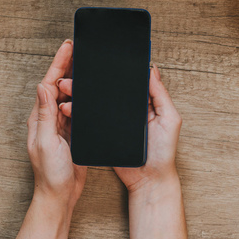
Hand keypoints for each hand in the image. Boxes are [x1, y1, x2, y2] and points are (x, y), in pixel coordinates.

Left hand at [27, 40, 86, 209]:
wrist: (60, 196)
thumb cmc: (51, 174)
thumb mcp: (46, 142)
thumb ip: (45, 115)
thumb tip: (43, 87)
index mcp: (40, 118)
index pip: (49, 84)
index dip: (59, 64)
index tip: (68, 47)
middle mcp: (49, 119)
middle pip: (59, 86)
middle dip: (68, 66)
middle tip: (80, 48)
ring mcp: (61, 126)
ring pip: (70, 96)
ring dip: (77, 79)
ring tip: (87, 63)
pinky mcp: (73, 134)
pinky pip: (79, 110)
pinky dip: (84, 97)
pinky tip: (92, 90)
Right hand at [58, 64, 181, 193]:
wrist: (148, 179)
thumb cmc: (163, 152)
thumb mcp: (169, 119)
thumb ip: (161, 95)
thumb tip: (152, 69)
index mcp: (144, 102)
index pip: (128, 80)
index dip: (115, 69)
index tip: (99, 59)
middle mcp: (128, 109)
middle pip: (107, 89)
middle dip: (90, 81)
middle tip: (74, 76)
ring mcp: (115, 121)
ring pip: (96, 102)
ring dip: (80, 95)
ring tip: (68, 90)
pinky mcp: (105, 132)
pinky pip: (91, 119)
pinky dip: (79, 112)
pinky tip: (70, 108)